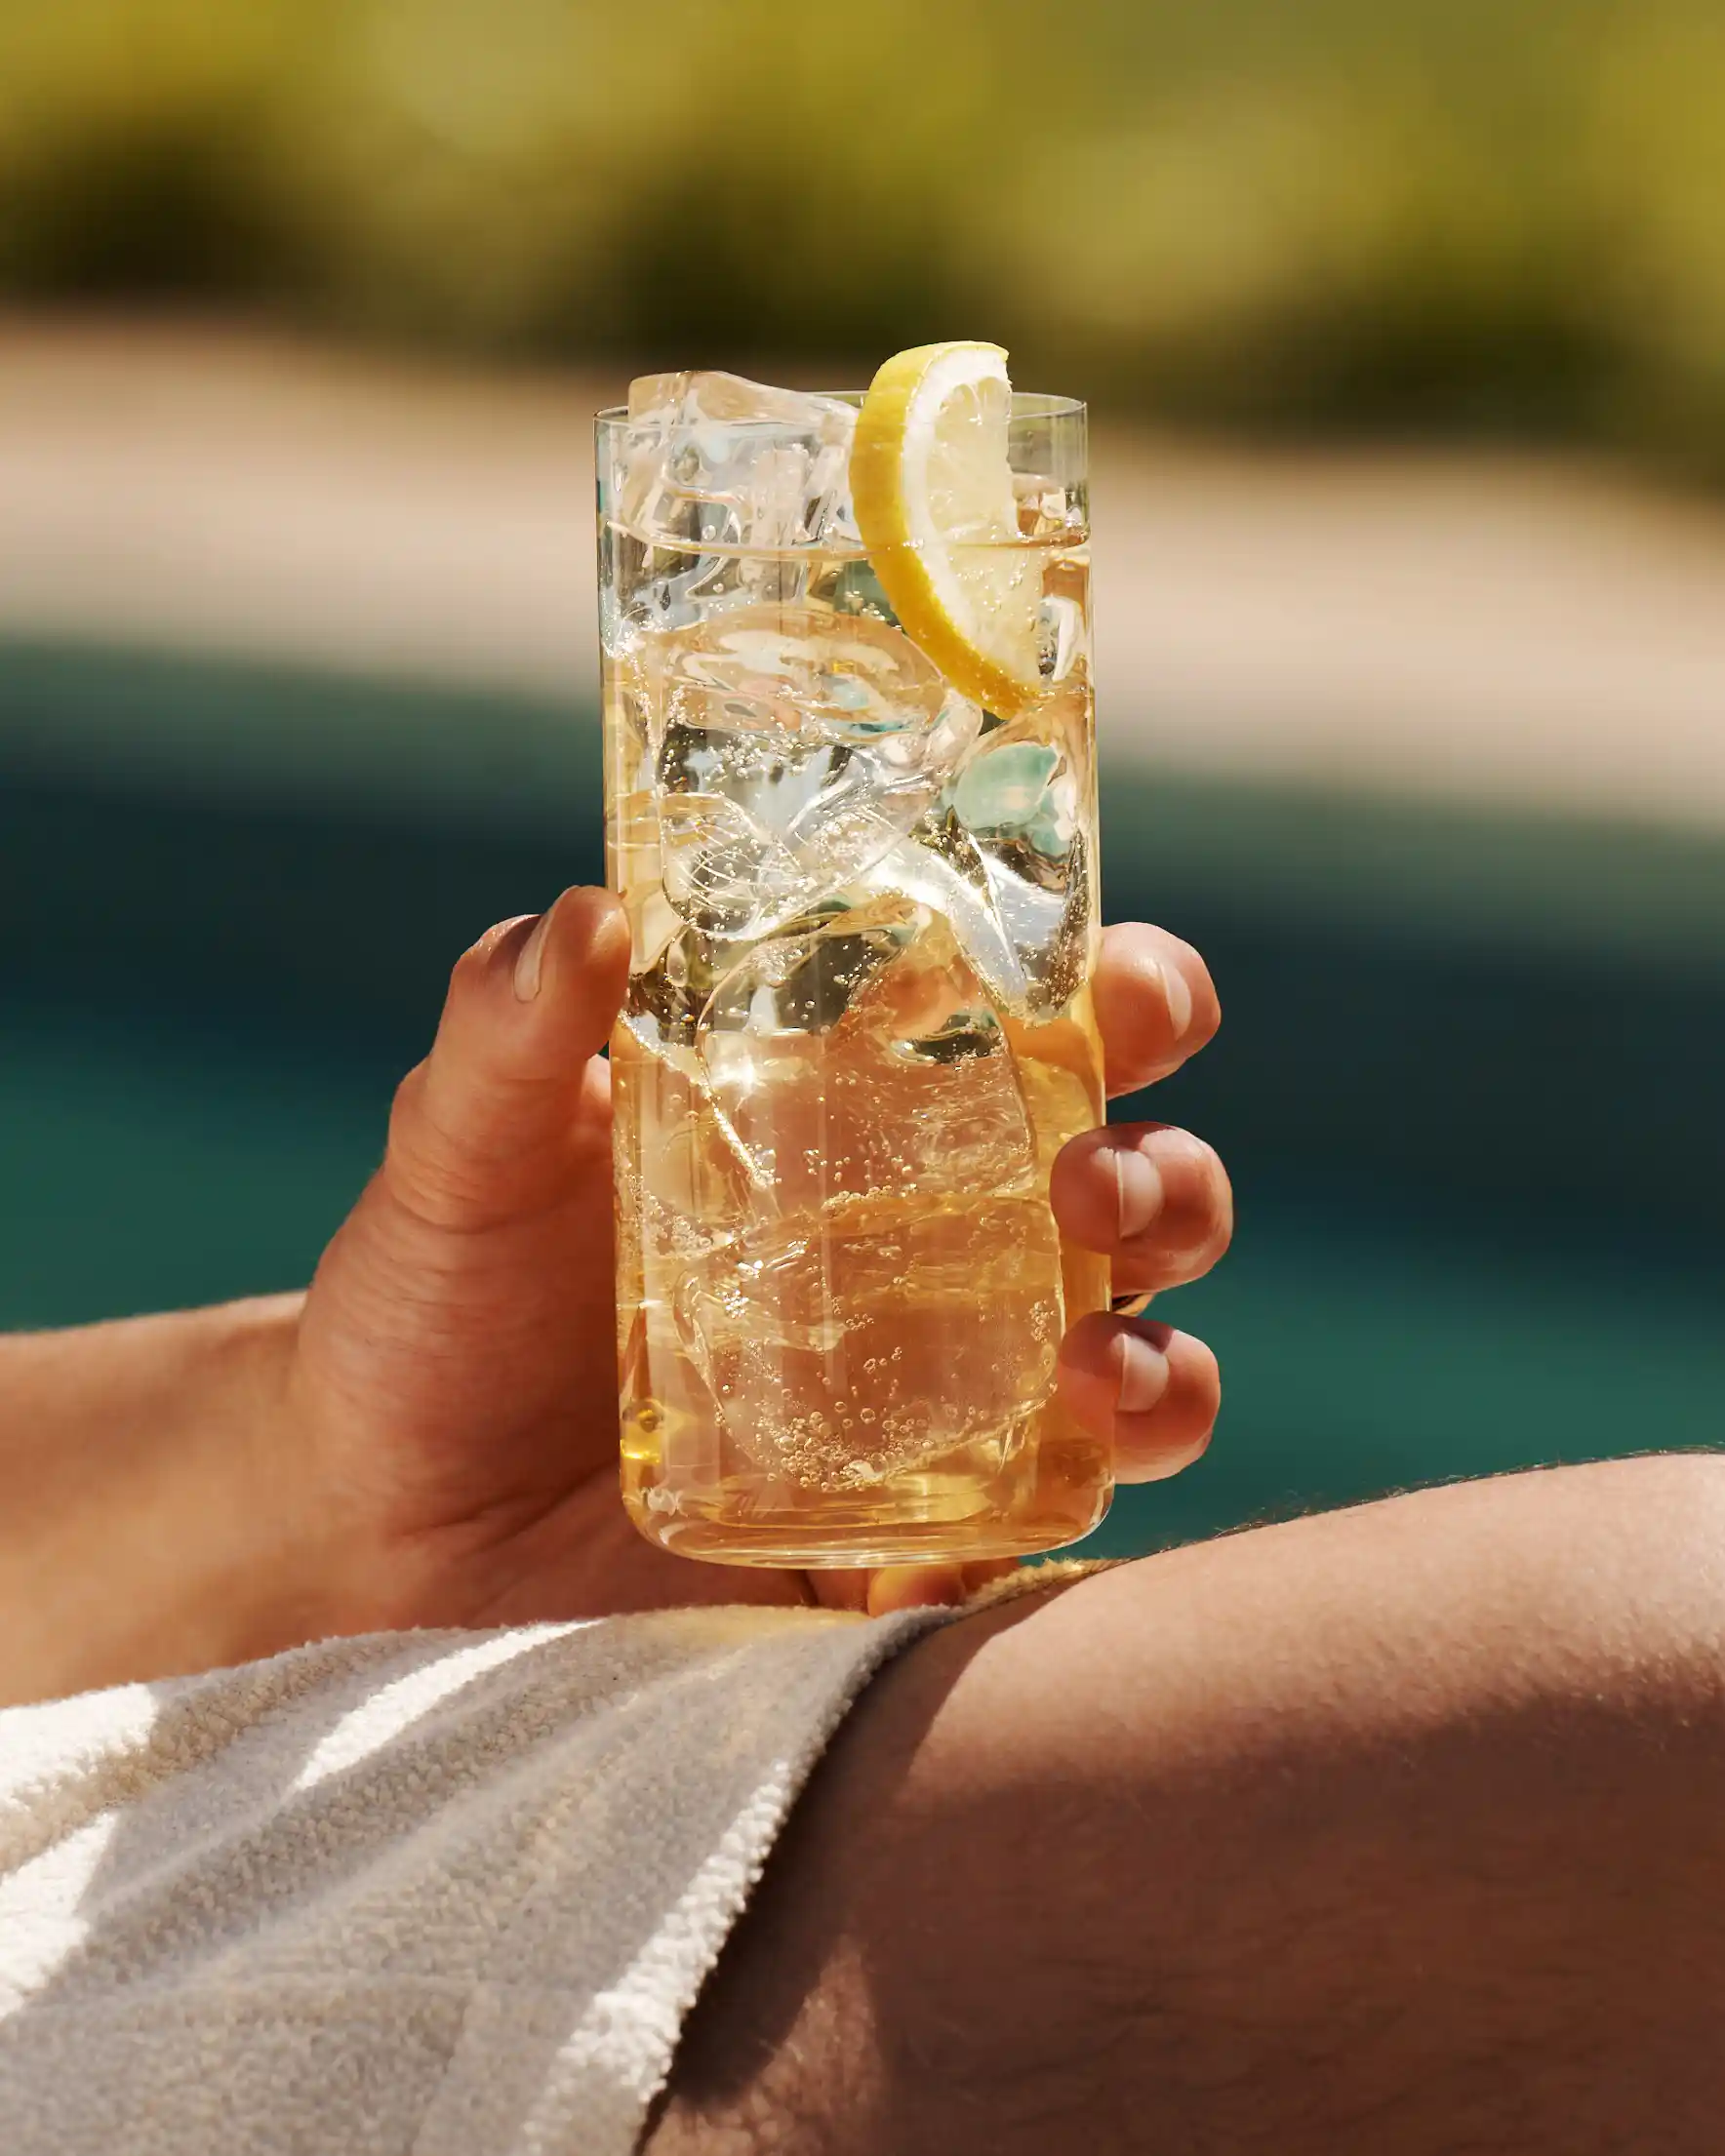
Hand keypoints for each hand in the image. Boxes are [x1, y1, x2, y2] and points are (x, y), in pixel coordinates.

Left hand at [275, 889, 1229, 1636]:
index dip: (1127, 997)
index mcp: (854, 1122)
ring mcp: (932, 1410)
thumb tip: (593, 914)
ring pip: (1137, 1370)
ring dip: (1162, 1366)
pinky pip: (1028, 1552)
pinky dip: (1042, 1553)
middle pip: (1134, 1198)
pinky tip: (958, 1561)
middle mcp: (927, 1256)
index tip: (1126, 995)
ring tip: (1094, 1371)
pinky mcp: (900, 1550)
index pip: (1040, 1033)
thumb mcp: (460, 1157)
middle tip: (1088, 1191)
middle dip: (1165, 1182)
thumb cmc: (430, 1309)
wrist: (375, 1530)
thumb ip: (511, 1034)